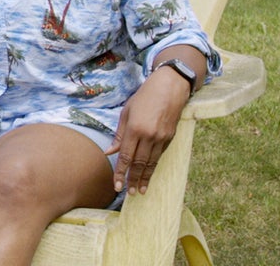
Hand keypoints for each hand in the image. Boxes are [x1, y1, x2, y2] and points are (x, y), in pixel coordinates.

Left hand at [105, 67, 189, 194]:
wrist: (170, 87)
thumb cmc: (144, 97)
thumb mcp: (127, 112)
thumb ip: (119, 134)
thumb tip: (109, 152)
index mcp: (134, 128)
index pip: (125, 156)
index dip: (121, 173)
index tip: (117, 186)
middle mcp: (148, 135)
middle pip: (139, 163)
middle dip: (133, 180)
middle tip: (129, 193)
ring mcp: (161, 137)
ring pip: (151, 163)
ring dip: (145, 178)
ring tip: (140, 190)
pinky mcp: (170, 137)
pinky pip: (159, 155)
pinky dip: (154, 167)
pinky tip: (149, 174)